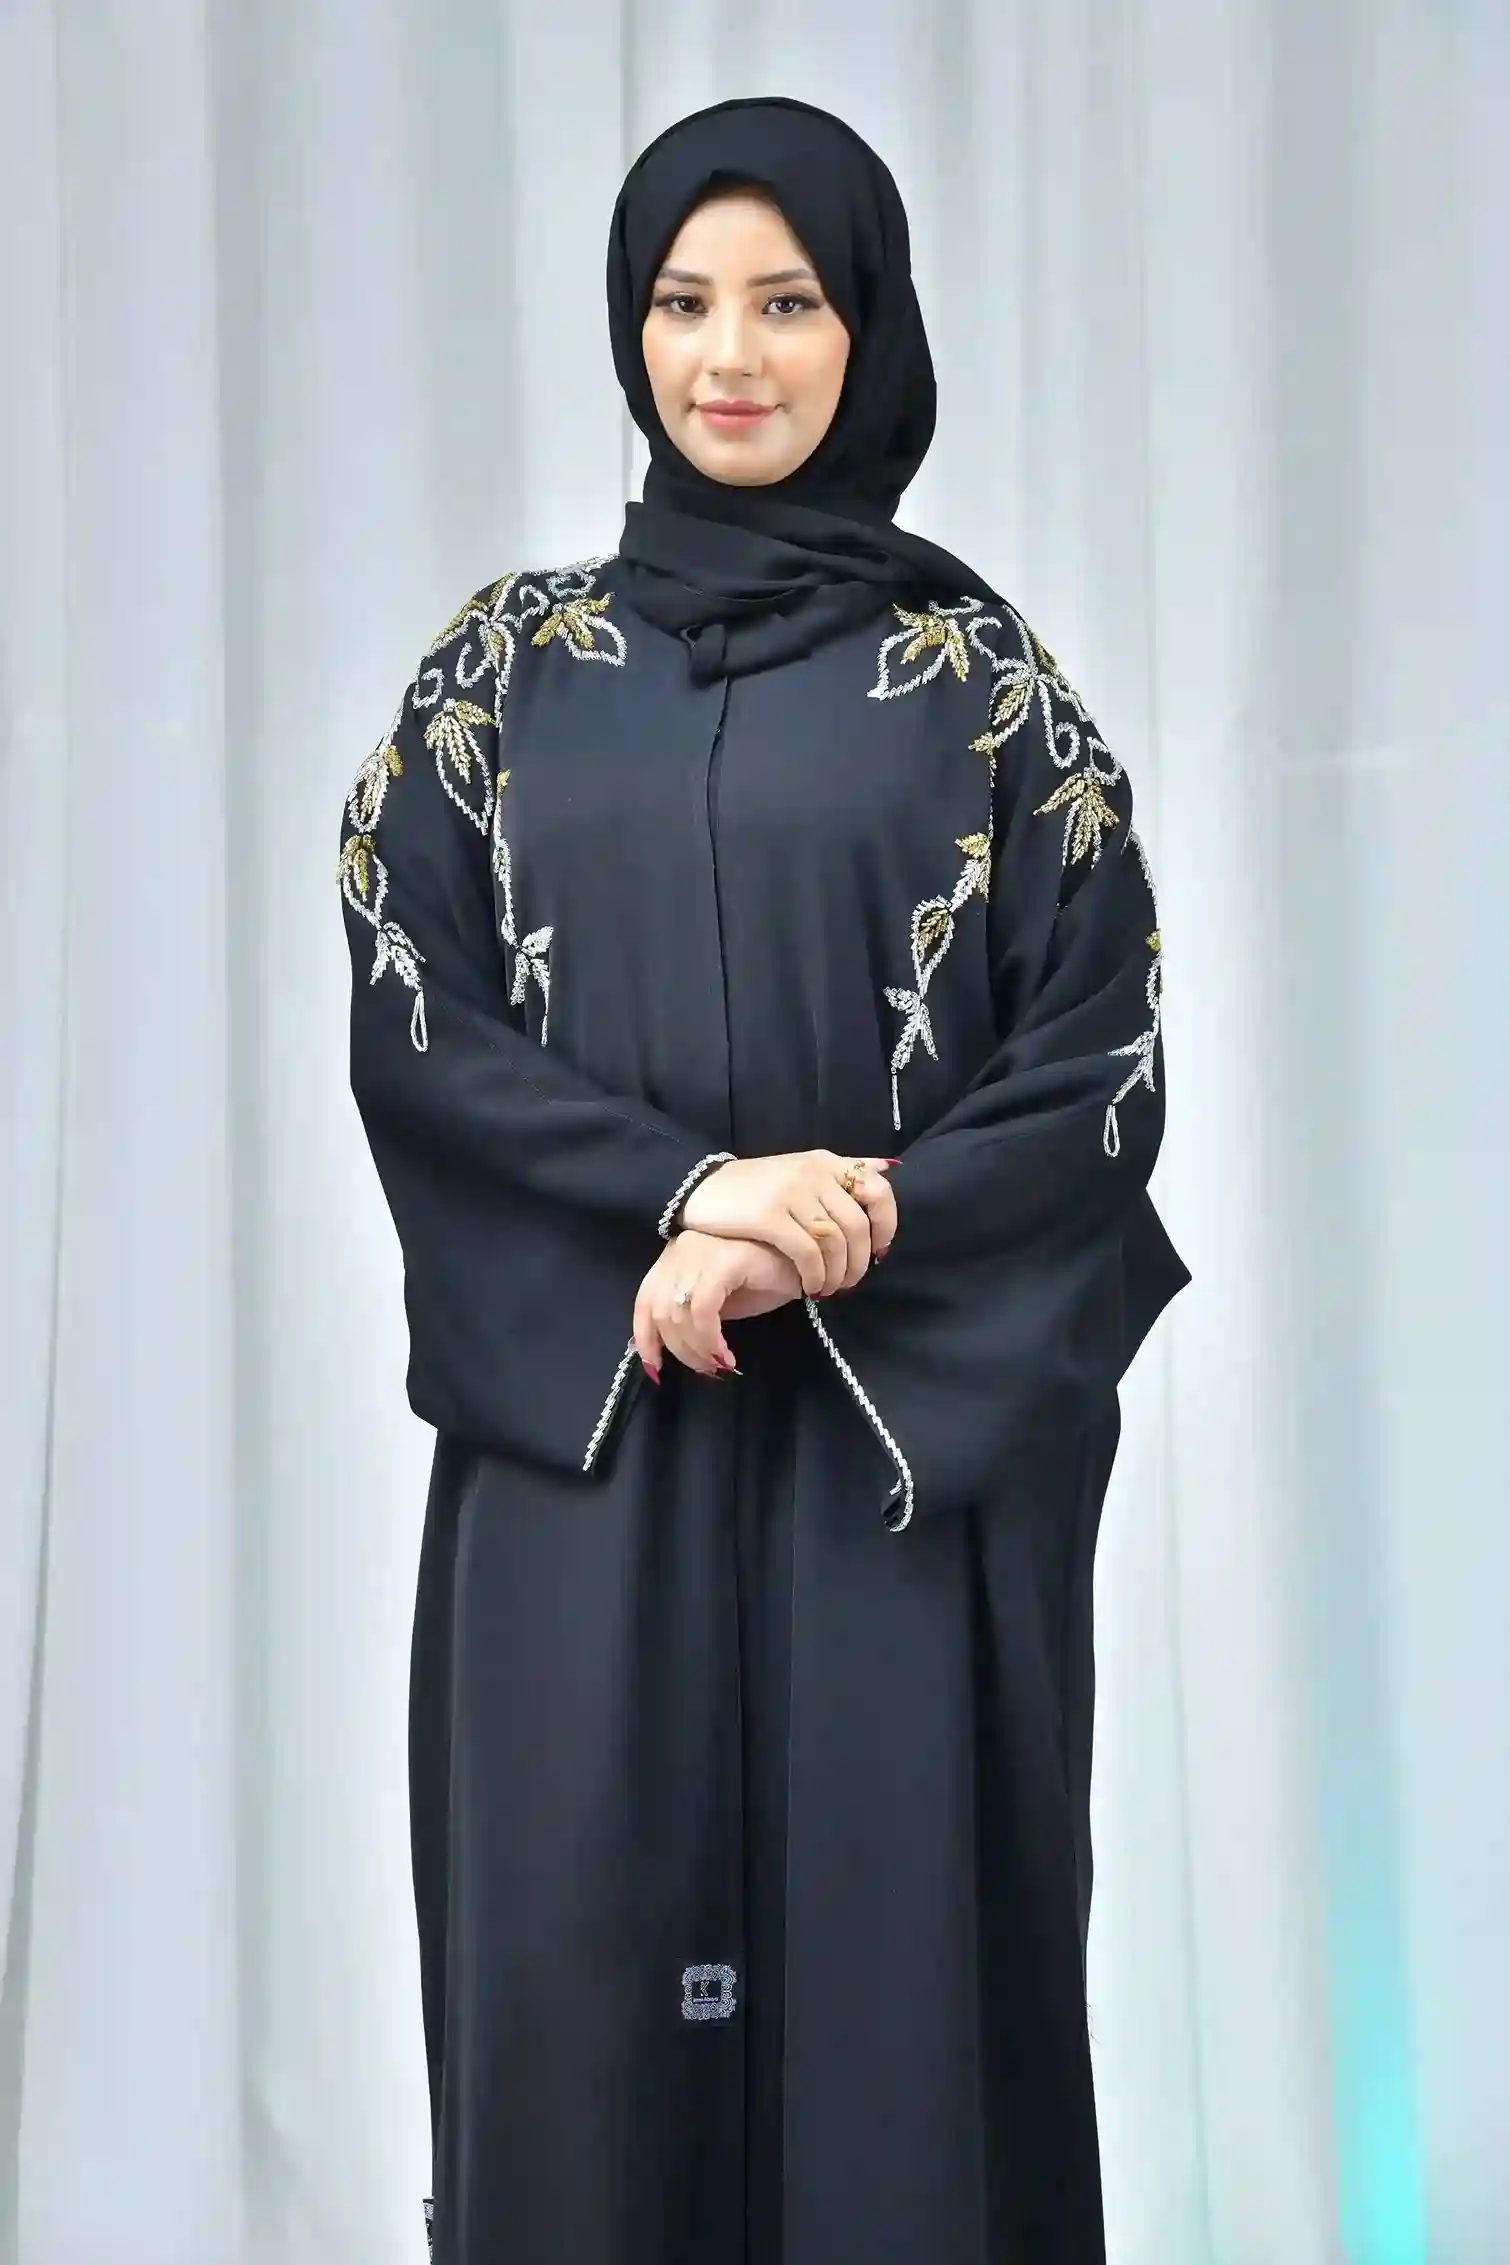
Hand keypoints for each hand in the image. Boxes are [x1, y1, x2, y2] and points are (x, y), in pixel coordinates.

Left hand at [634, 1232, 802, 1378]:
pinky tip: (725, 1354)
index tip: (656, 1368)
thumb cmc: (764, 1279)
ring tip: (719, 1364)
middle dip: (680, 1350)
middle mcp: (681, 1248)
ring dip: (696, 1350)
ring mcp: (701, 1250)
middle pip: (660, 1311)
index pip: (645, 1300)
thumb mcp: (718, 1301)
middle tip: (706, 1369)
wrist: (808, 1262)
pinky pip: (703, 1309)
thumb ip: (688, 1317)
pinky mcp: (724, 1261)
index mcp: (675, 1256)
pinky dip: (708, 1338)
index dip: (646, 1338)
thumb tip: (657, 1350)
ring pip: (678, 1313)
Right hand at [680, 1151, 897, 1296]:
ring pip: (834, 1242)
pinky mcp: (769, 1216)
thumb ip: (841, 1172)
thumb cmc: (755, 1185)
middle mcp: (814, 1173)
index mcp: (826, 1162)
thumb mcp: (801, 1169)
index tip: (878, 1250)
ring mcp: (791, 1194)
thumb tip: (888, 1169)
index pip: (877, 1190)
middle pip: (857, 1226)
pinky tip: (808, 1287)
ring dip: (836, 1274)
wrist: (702, 1185)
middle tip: (849, 1283)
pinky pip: (807, 1253)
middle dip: (859, 1262)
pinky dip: (814, 1275)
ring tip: (826, 1288)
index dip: (885, 1225)